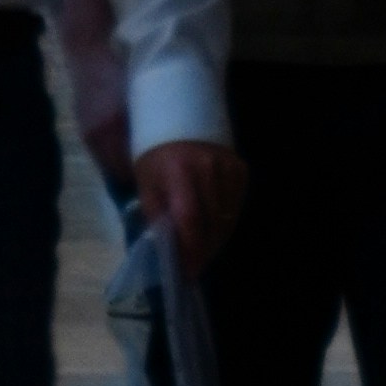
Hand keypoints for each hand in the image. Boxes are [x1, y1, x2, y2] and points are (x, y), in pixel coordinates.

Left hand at [134, 133, 243, 271]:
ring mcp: (227, 165)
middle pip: (212, 221)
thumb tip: (168, 250)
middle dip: (203, 249)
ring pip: (227, 217)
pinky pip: (237, 204)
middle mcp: (207, 166)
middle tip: (194, 264)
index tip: (187, 271)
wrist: (178, 114)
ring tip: (202, 246)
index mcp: (178, 169)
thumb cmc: (156, 152)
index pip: (189, 217)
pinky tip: (213, 223)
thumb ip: (156, 214)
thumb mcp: (146, 182)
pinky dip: (227, 219)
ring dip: (216, 238)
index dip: (190, 248)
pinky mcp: (239, 167)